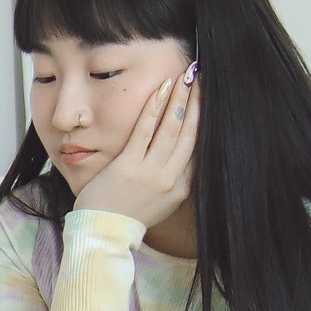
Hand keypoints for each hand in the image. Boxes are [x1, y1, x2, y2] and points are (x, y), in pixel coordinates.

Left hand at [72, 64, 198, 227]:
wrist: (102, 233)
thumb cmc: (126, 215)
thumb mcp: (160, 202)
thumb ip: (173, 180)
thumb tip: (183, 157)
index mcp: (182, 187)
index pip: (199, 147)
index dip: (205, 118)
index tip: (207, 97)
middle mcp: (171, 180)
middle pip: (191, 133)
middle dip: (198, 102)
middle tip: (202, 77)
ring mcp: (151, 174)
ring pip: (172, 129)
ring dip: (180, 99)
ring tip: (186, 77)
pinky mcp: (129, 167)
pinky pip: (145, 131)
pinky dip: (155, 108)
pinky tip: (161, 90)